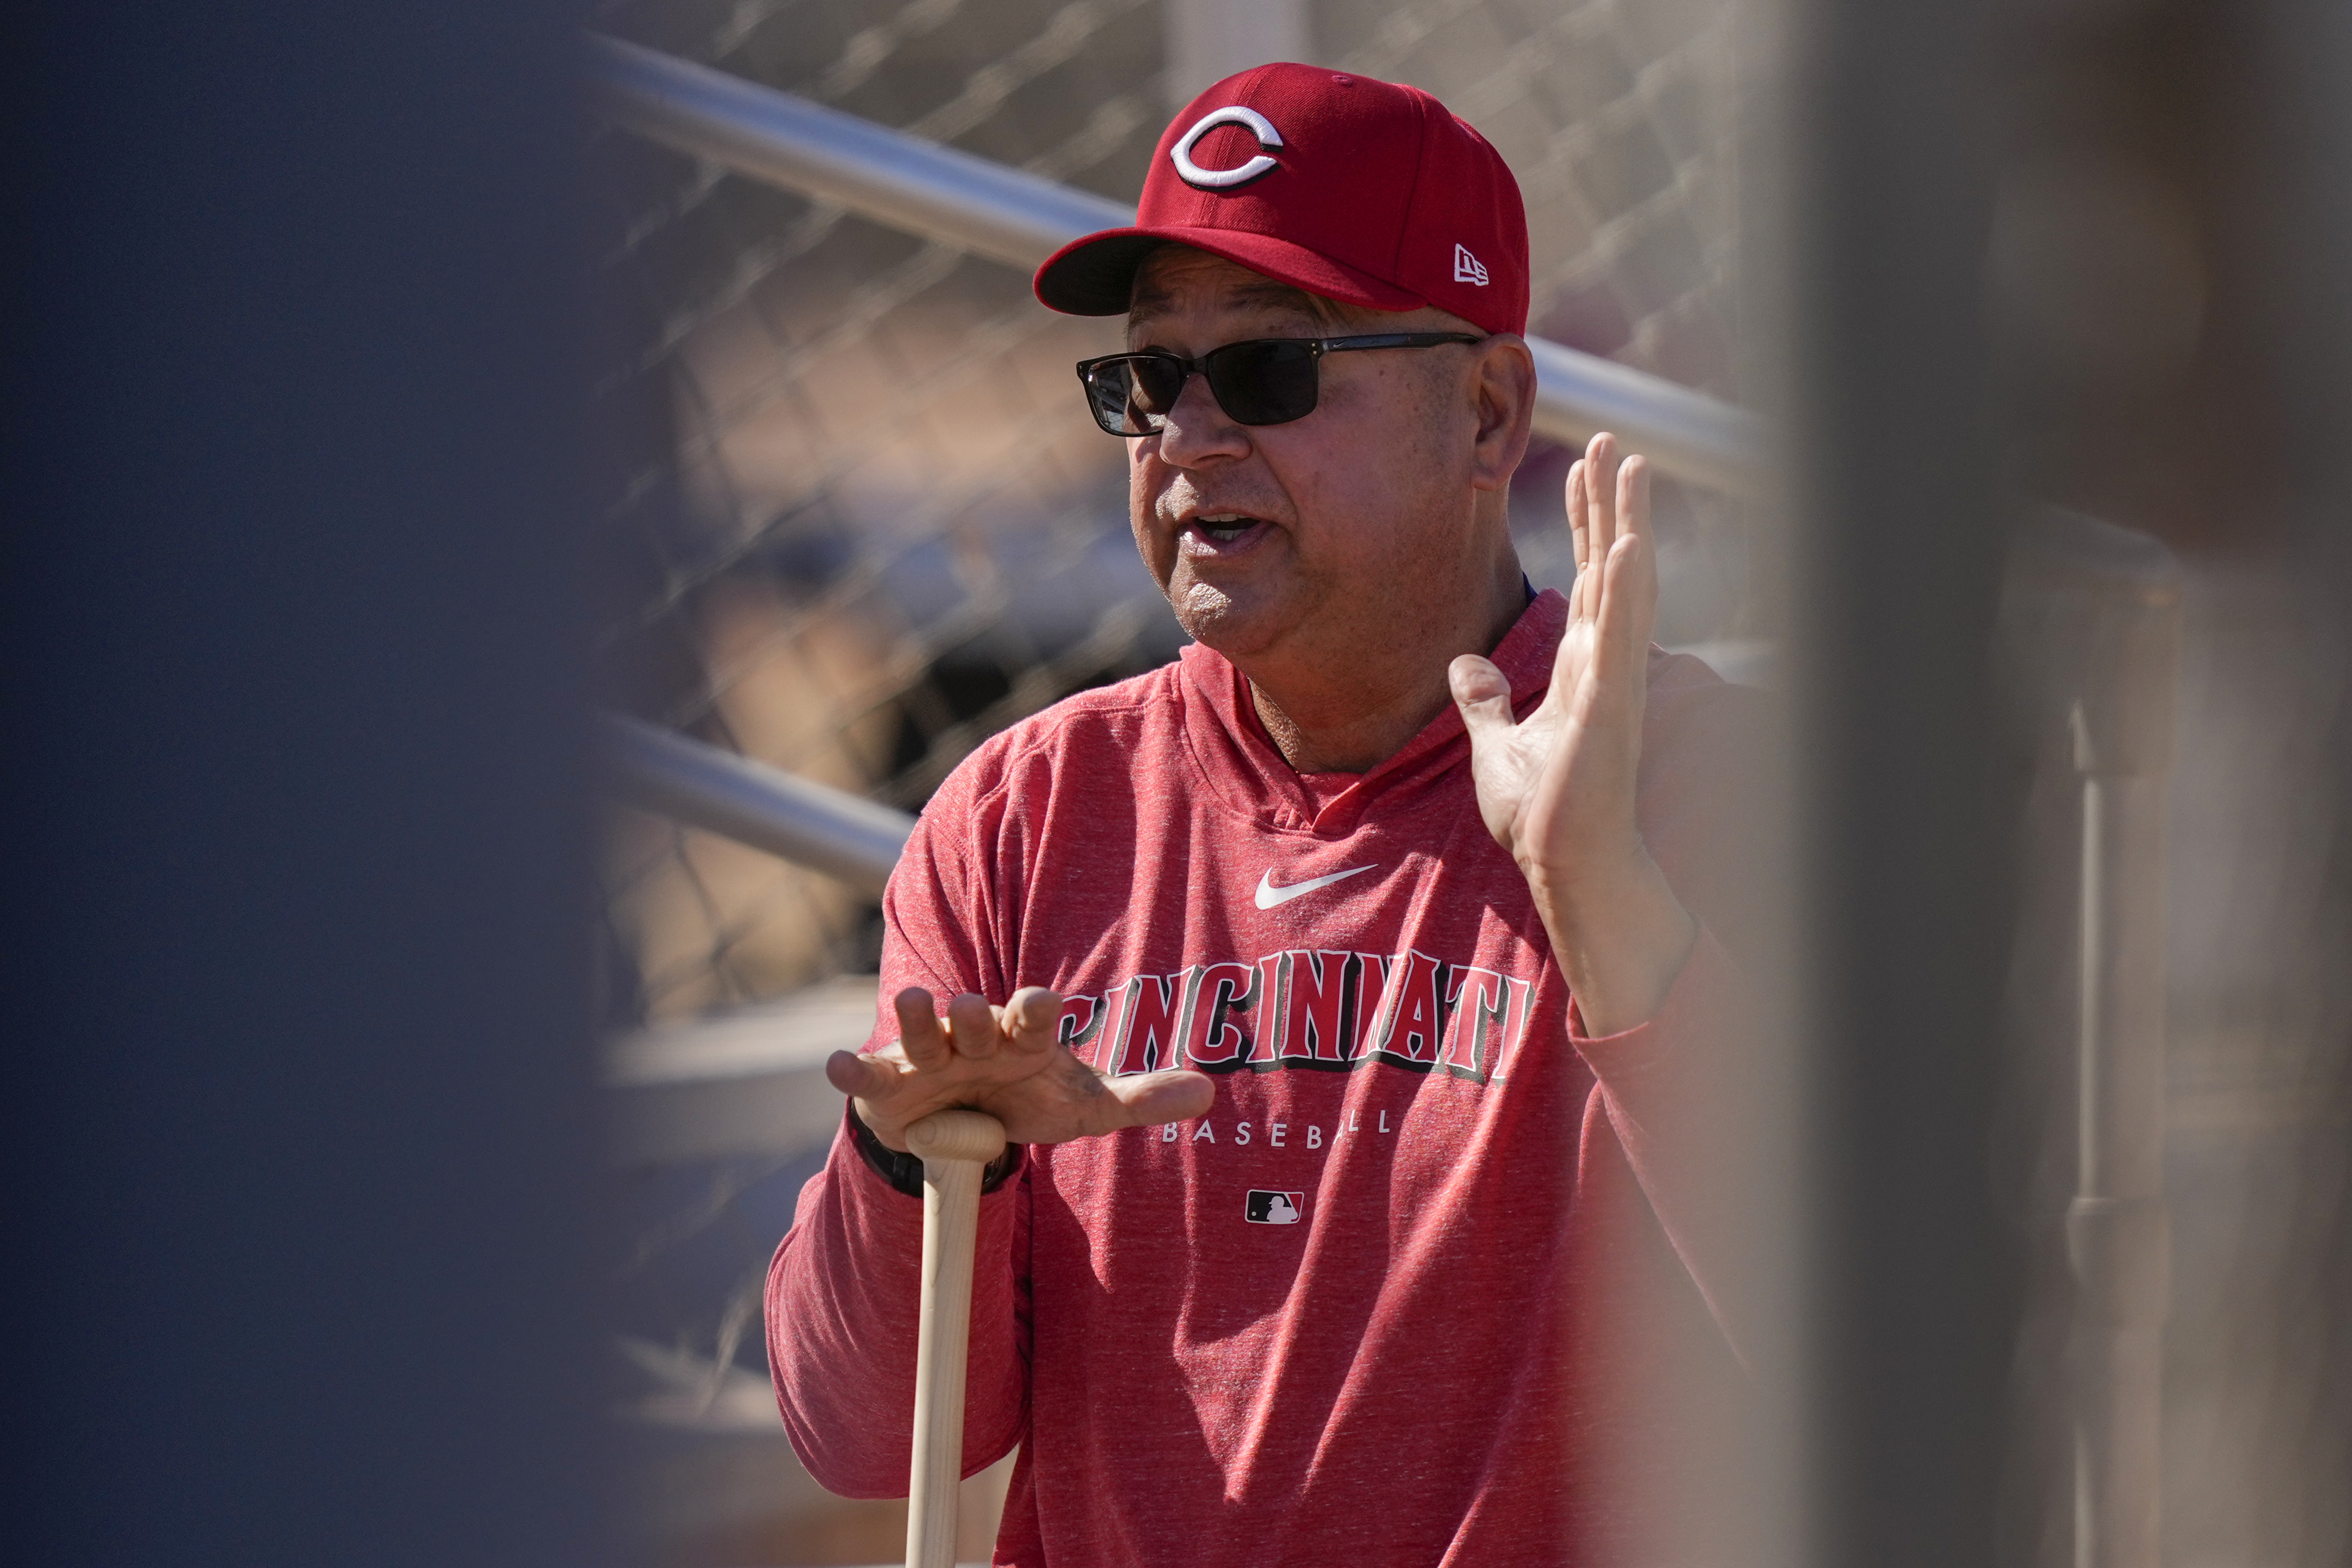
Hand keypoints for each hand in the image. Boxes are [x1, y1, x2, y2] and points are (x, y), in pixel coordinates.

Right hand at [826, 985, 1214, 1151]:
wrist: (963, 1124)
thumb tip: (1211, 1091)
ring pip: (919, 1033)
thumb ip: (1140, 1098)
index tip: (1044, 1002)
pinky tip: (835, 1064)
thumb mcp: (1083, 1106)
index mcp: (1021, 1037)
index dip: (1037, 1011)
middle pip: (974, 1021)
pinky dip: (849, 1069)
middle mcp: (972, 1038)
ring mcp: (927, 1058)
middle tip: (974, 1010)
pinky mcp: (887, 1084)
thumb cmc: (1026, 1100)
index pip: (1032, 1018)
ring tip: (912, 1004)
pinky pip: (867, 1074)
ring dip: (914, 1019)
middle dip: (973, 1016)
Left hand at [1447, 431, 1696, 1035]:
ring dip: (1627, 525)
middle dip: (1611, 503)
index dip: (1584, 523)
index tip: (1584, 470)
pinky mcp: (1610, 705)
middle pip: (1611, 566)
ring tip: (1632, 468)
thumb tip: (1464, 666)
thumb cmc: (1539, 813)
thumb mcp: (1495, 745)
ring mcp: (1612, 680)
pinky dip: (1623, 590)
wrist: (1559, 860)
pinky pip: (1619, 636)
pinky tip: (1626, 545)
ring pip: (1625, 586)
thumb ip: (1485, 702)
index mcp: (1581, 667)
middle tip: (1614, 442)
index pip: (1584, 579)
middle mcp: (1604, 663)